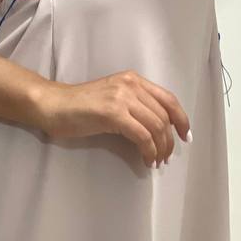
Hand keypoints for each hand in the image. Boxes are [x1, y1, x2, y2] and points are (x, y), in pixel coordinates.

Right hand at [32, 70, 191, 167]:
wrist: (54, 106)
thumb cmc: (80, 106)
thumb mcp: (113, 99)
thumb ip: (135, 105)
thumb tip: (157, 129)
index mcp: (133, 79)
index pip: (168, 98)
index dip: (181, 118)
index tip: (185, 136)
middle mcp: (131, 84)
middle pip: (164, 115)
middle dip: (169, 140)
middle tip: (166, 157)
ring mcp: (122, 97)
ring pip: (156, 126)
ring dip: (160, 149)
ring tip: (156, 161)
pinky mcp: (113, 113)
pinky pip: (142, 136)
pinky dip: (148, 151)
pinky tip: (146, 160)